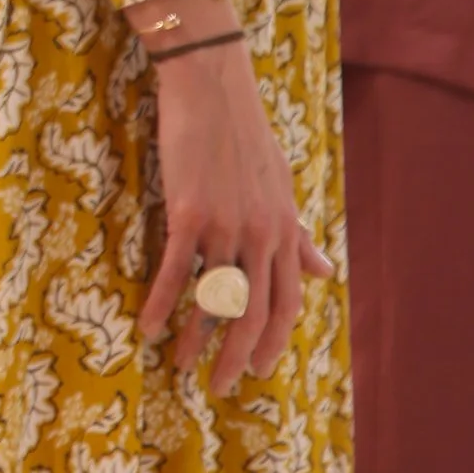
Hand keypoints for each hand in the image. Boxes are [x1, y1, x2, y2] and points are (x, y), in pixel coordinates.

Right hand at [141, 42, 332, 396]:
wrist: (212, 86)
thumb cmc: (244, 134)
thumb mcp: (280, 186)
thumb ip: (297, 235)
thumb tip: (325, 272)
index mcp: (284, 228)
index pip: (287, 302)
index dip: (274, 342)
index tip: (258, 370)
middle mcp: (261, 233)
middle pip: (253, 312)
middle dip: (236, 356)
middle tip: (219, 385)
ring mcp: (225, 225)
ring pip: (213, 298)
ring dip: (196, 338)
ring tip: (181, 365)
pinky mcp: (188, 212)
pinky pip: (175, 271)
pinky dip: (161, 304)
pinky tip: (148, 327)